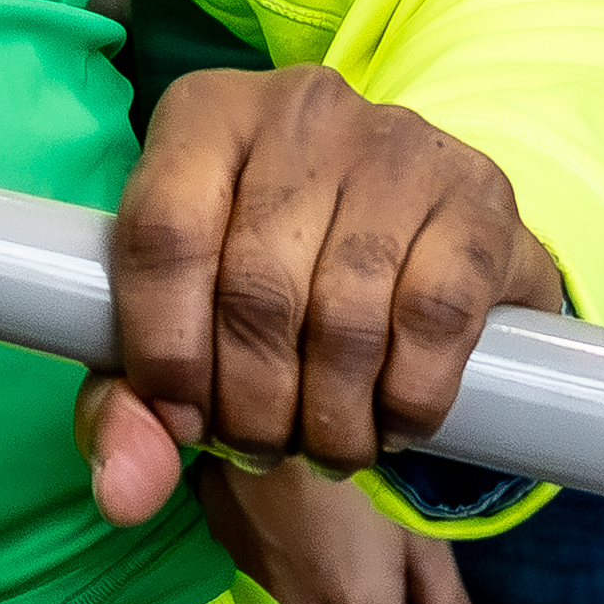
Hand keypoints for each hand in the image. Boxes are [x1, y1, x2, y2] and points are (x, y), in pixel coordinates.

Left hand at [97, 65, 559, 525]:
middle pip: (256, 288)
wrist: (417, 245)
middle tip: (261, 448)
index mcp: (204, 116)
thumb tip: (123, 494)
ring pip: (346, 315)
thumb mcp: (182, 328)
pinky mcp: (481, 193)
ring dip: (330, 419)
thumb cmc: (273, 282)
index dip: (164, 350)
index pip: (162, 233)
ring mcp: (399, 143)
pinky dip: (408, 400)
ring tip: (325, 447)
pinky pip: (435, 319)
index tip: (185, 422)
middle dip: (252, 404)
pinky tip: (393, 421)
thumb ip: (127, 405)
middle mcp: (301, 109)